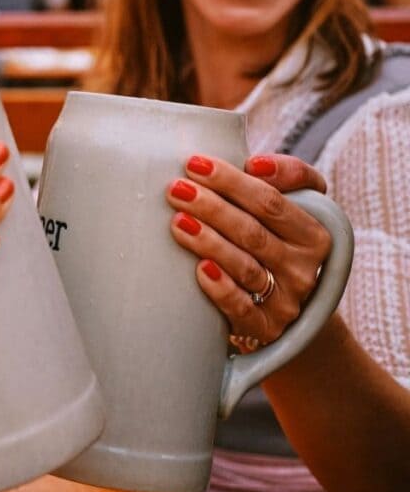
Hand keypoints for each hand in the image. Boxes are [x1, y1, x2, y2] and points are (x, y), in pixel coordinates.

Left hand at [166, 153, 331, 350]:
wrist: (282, 303)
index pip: (271, 202)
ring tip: (178, 221)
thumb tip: (257, 164)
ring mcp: (287, 300)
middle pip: (253, 232)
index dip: (232, 181)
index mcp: (315, 234)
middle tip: (175, 189)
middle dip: (212, 207)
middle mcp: (305, 269)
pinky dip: (221, 288)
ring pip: (245, 267)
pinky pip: (242, 309)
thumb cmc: (275, 239)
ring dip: (209, 242)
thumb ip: (288, 177)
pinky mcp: (267, 328)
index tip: (195, 163)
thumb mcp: (293, 207)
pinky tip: (200, 269)